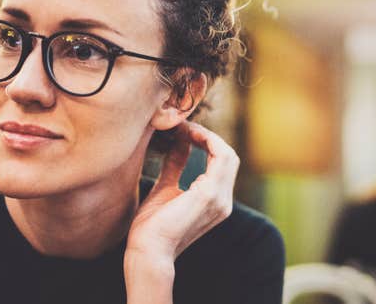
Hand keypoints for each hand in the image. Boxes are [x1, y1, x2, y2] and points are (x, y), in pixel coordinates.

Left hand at [126, 120, 239, 259]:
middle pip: (228, 156)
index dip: (205, 142)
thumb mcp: (164, 187)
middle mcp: (223, 201)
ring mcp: (220, 199)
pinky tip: (186, 135)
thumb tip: (179, 141)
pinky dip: (206, 141)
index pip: (221, 163)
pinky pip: (220, 158)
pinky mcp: (209, 195)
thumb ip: (176, 165)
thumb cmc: (151, 226)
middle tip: (182, 124)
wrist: (147, 251)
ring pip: (227, 154)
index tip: (182, 130)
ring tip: (183, 127)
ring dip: (206, 135)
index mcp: (215, 201)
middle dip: (207, 136)